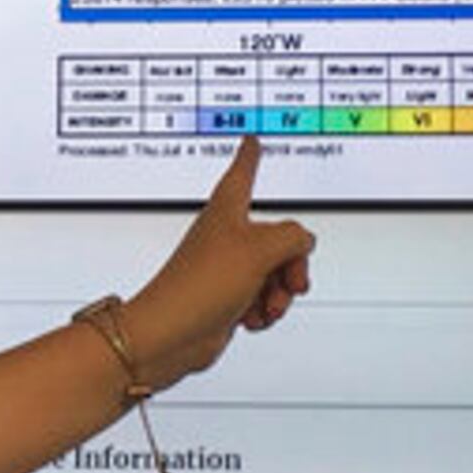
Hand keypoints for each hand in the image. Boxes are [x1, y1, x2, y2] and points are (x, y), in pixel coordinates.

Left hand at [122, 137, 314, 389]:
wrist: (171, 334)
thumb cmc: (199, 285)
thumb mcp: (261, 250)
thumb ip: (293, 237)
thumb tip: (302, 243)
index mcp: (228, 211)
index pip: (243, 172)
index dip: (250, 155)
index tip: (252, 138)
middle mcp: (227, 237)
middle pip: (279, 239)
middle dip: (293, 265)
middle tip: (291, 282)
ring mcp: (227, 269)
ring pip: (275, 274)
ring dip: (279, 294)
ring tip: (265, 306)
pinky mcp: (227, 299)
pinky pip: (262, 300)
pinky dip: (264, 311)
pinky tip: (251, 319)